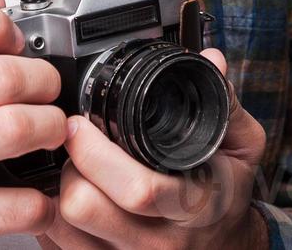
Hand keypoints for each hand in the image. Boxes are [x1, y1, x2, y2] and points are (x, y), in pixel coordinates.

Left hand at [40, 49, 268, 249]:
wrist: (229, 248)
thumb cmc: (226, 194)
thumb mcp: (240, 147)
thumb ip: (225, 103)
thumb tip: (211, 59)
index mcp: (190, 205)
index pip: (137, 189)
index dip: (96, 154)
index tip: (79, 124)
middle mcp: (156, 241)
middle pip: (84, 208)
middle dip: (67, 165)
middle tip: (70, 140)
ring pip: (62, 228)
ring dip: (55, 190)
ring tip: (71, 165)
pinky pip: (57, 245)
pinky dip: (51, 216)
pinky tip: (67, 192)